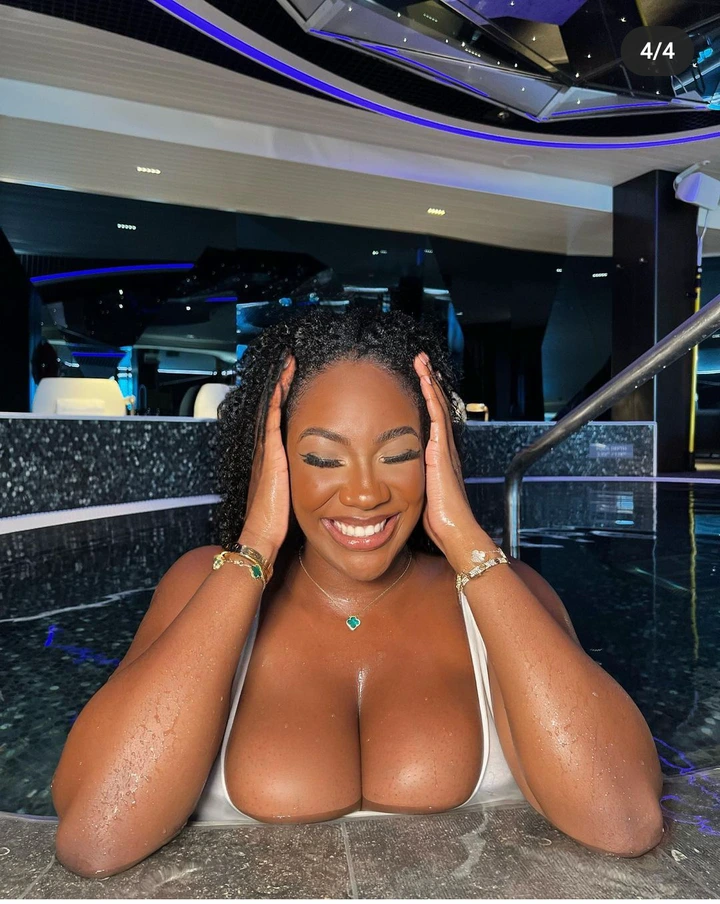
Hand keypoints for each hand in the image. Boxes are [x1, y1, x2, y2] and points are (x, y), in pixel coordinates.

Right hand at [239, 354, 295, 563]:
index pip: (278, 422)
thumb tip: (325, 483)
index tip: (295, 383)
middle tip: (290, 362)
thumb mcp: (293, 497)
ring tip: (287, 363)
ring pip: (272, 408)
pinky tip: (284, 381)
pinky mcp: (270, 454)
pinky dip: (277, 398)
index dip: (285, 402)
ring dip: (279, 385)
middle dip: (281, 386)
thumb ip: (304, 485)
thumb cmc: (278, 523)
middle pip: (273, 409)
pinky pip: (272, 418)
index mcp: (272, 460)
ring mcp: (266, 450)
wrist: (262, 535)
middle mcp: (266, 450)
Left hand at [413, 353, 489, 570]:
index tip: (419, 381)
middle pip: (437, 406)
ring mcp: (445, 446)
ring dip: (429, 382)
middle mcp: (444, 447)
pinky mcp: (441, 450)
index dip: (427, 399)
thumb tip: (396, 481)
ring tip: (422, 361)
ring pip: (438, 405)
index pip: (433, 419)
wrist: (454, 529)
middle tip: (421, 361)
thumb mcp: (420, 494)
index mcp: (439, 456)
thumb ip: (414, 481)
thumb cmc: (439, 519)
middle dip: (429, 382)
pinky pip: (437, 415)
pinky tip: (425, 380)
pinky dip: (431, 396)